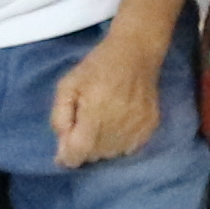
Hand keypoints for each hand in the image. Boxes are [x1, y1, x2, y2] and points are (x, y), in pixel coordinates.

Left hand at [50, 32, 166, 166]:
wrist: (135, 52)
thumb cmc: (96, 67)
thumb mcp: (66, 86)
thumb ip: (59, 118)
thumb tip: (62, 150)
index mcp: (95, 113)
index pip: (78, 153)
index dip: (67, 155)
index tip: (66, 144)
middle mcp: (118, 124)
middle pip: (93, 156)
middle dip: (84, 146)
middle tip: (85, 123)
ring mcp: (137, 128)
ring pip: (111, 154)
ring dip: (101, 146)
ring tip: (101, 122)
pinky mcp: (150, 127)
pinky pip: (128, 149)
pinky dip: (119, 142)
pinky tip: (117, 124)